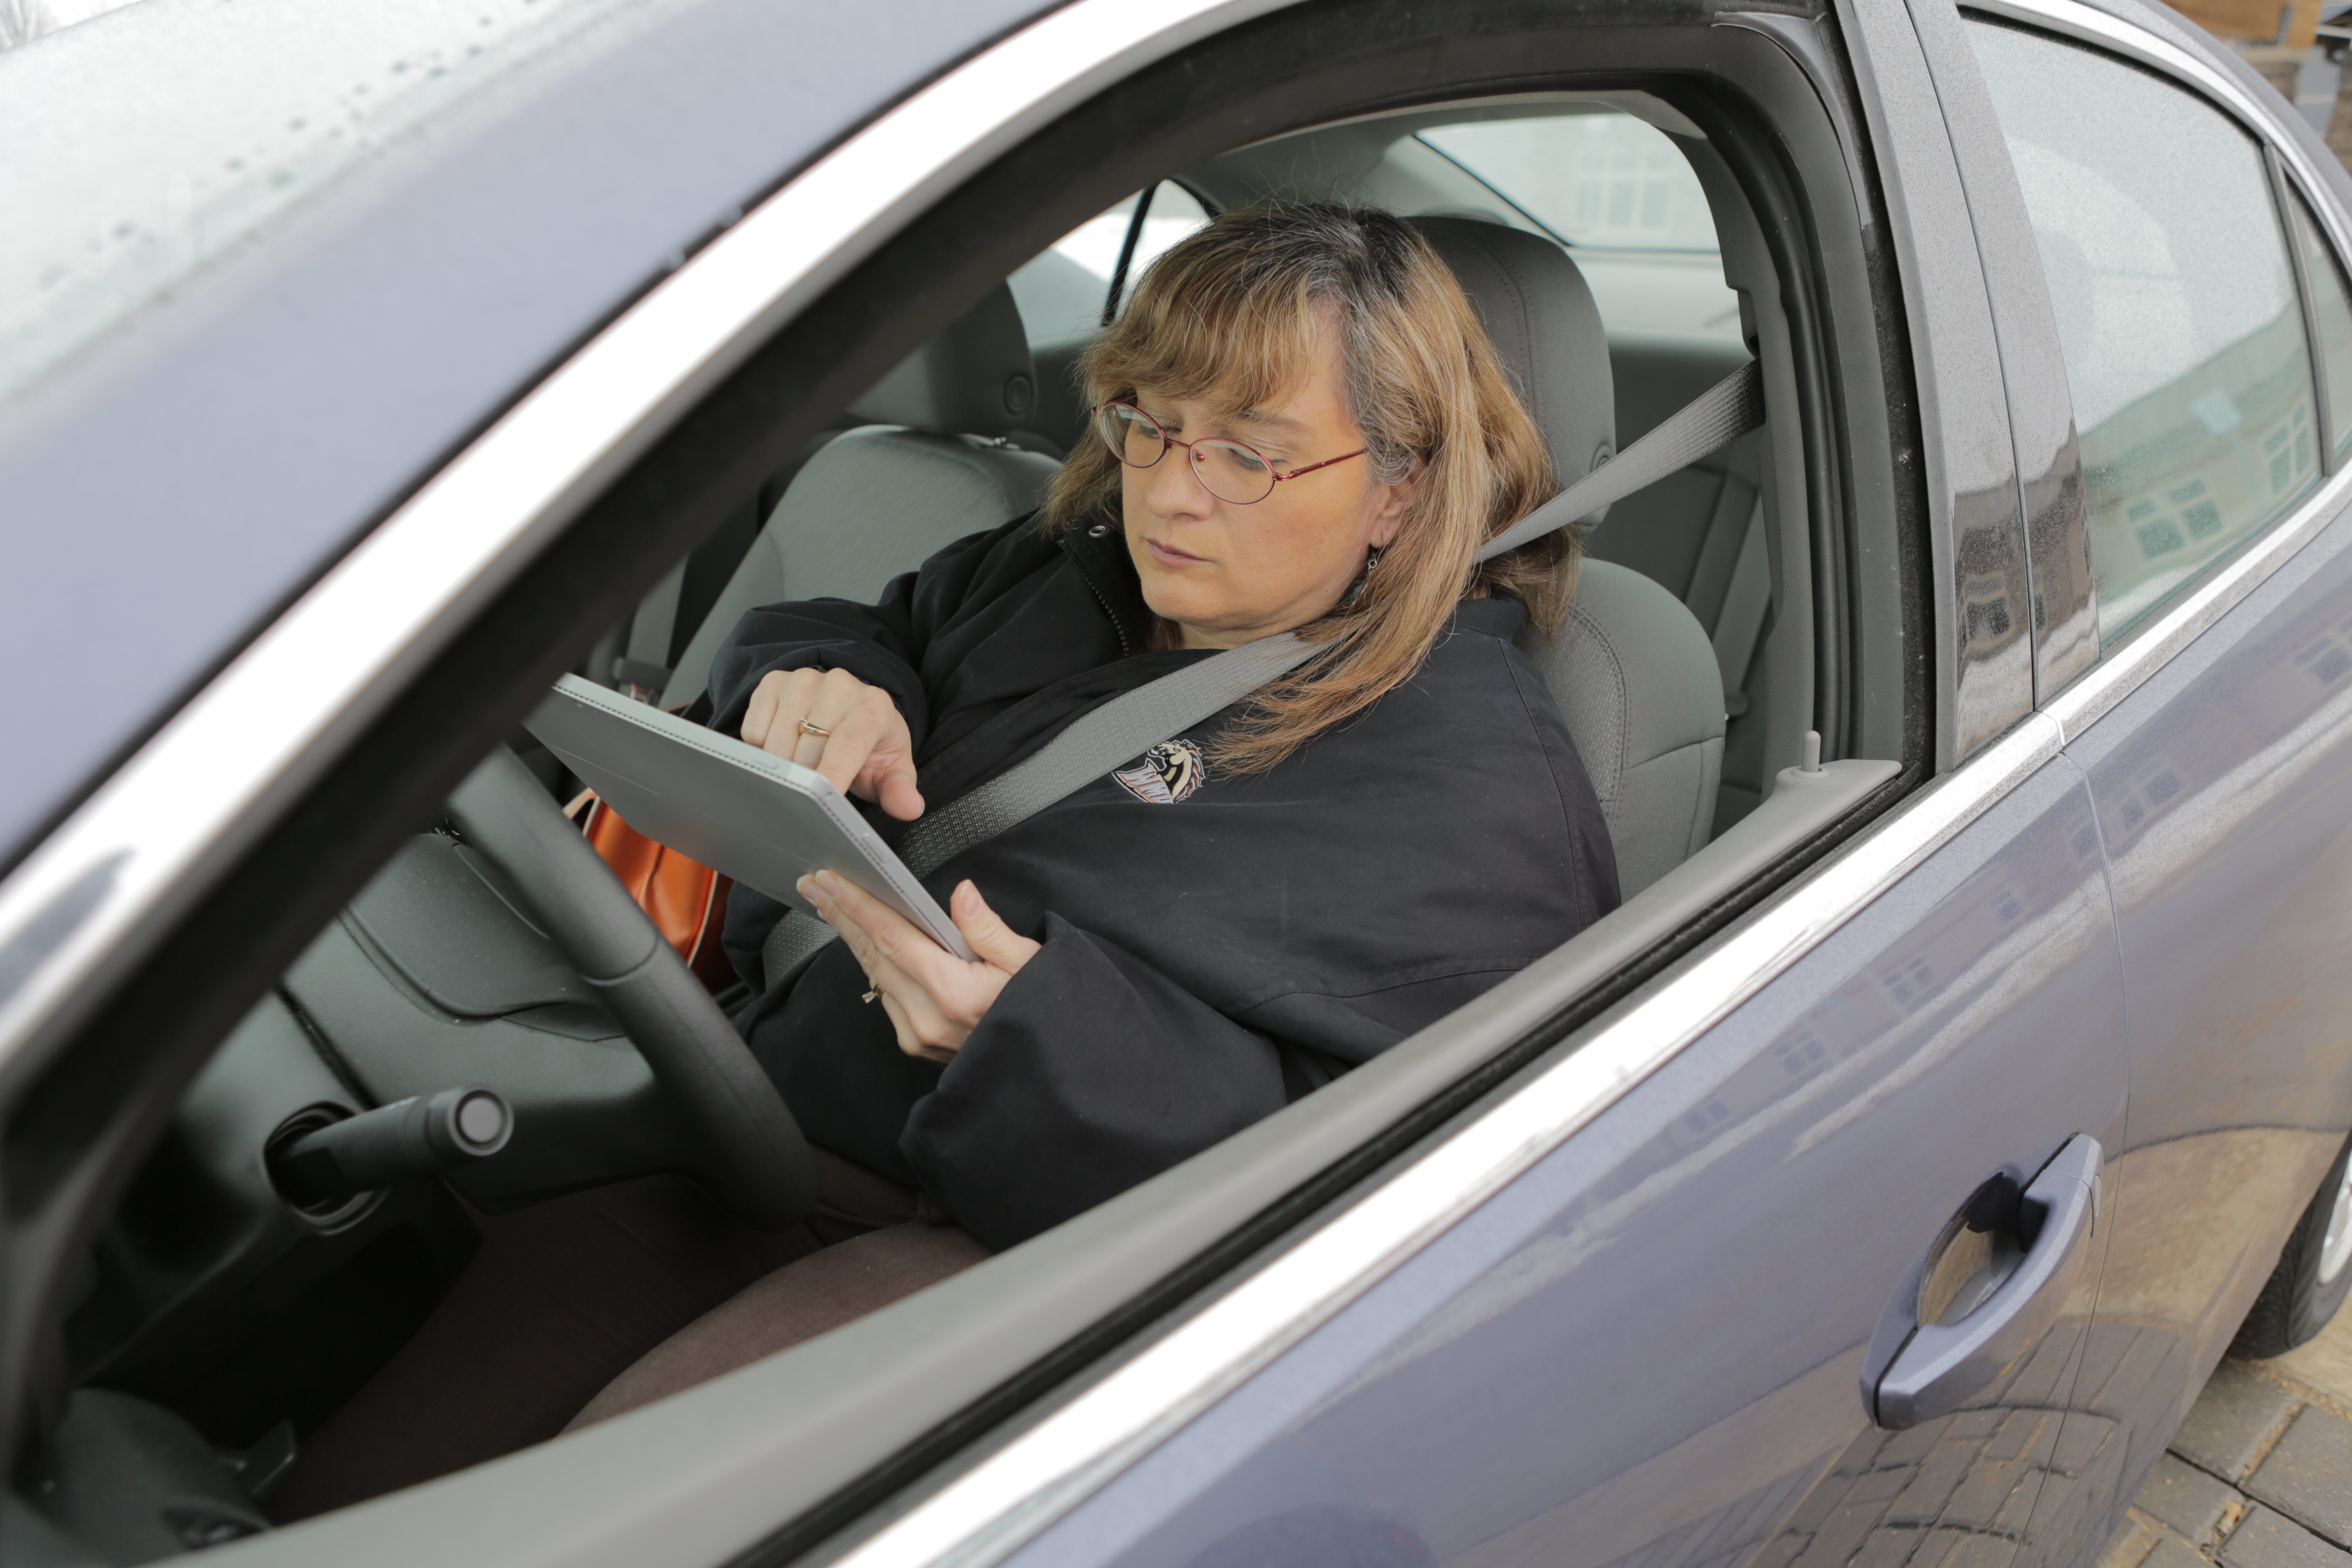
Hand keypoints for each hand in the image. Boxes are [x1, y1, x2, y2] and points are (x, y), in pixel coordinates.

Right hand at [742, 667, 922, 821]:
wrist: (850, 711)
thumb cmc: (870, 747)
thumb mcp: (890, 770)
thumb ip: (899, 790)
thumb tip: (909, 807)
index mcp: (873, 706)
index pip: (848, 743)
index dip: (833, 772)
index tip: (821, 797)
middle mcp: (839, 685)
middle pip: (807, 748)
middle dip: (806, 780)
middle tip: (813, 793)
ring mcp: (804, 679)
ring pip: (777, 740)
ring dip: (781, 766)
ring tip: (801, 769)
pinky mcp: (774, 681)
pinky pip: (753, 729)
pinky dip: (761, 749)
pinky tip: (782, 747)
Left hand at [797, 871, 1040, 1063]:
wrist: (1045, 1065)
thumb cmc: (1041, 1009)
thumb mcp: (1030, 962)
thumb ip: (988, 928)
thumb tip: (962, 894)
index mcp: (953, 993)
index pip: (891, 937)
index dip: (856, 905)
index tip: (830, 881)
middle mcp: (927, 1017)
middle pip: (872, 953)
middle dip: (840, 915)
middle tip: (814, 884)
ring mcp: (918, 1034)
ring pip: (874, 974)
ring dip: (852, 937)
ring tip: (832, 905)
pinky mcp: (916, 1043)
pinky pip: (884, 995)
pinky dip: (873, 964)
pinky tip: (865, 943)